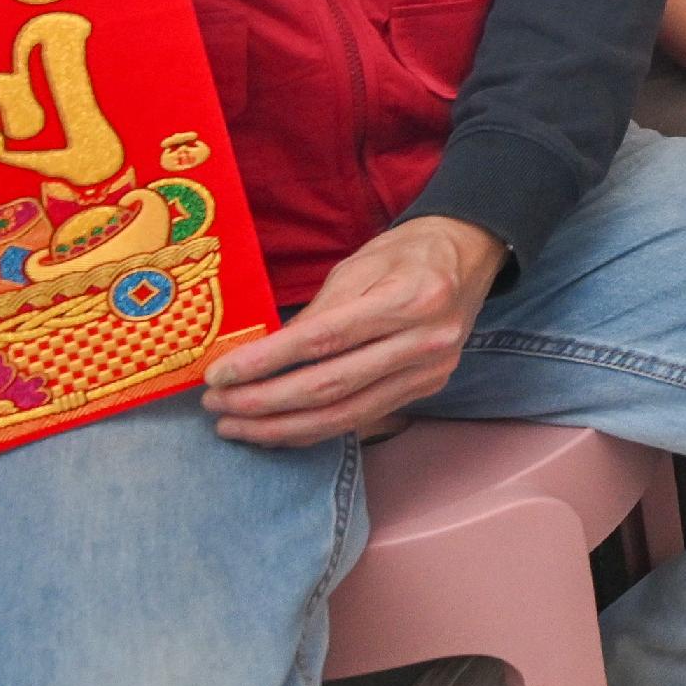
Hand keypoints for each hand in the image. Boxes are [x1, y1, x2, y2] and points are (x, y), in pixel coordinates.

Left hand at [202, 215, 507, 445]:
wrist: (469, 257)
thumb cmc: (407, 253)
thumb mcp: (359, 264)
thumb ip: (317, 311)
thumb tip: (262, 354)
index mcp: (410, 298)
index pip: (324, 339)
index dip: (267, 362)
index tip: (220, 375)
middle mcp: (425, 342)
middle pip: (331, 385)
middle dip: (265, 402)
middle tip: (216, 405)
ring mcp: (429, 372)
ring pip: (343, 414)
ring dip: (282, 427)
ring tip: (235, 426)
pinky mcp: (427, 390)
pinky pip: (361, 419)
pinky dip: (314, 430)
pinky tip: (278, 431)